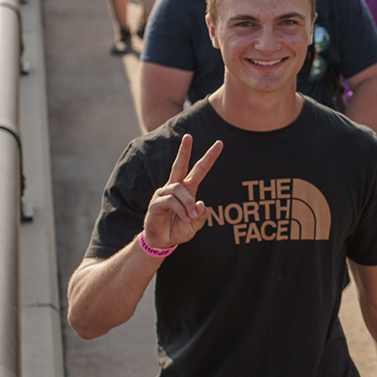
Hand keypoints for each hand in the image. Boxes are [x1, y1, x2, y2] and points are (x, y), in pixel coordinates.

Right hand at [143, 134, 221, 249]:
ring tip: (190, 217)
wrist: (162, 241)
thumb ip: (202, 216)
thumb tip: (201, 204)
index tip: (219, 144)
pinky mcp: (156, 203)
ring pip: (179, 190)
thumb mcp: (196, 225)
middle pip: (179, 165)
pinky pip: (172, 201)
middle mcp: (175, 188)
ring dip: (188, 204)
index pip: (199, 170)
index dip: (209, 158)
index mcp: (188, 189)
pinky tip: (184, 218)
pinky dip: (181, 211)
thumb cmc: (179, 229)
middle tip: (188, 135)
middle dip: (184, 151)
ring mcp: (164, 194)